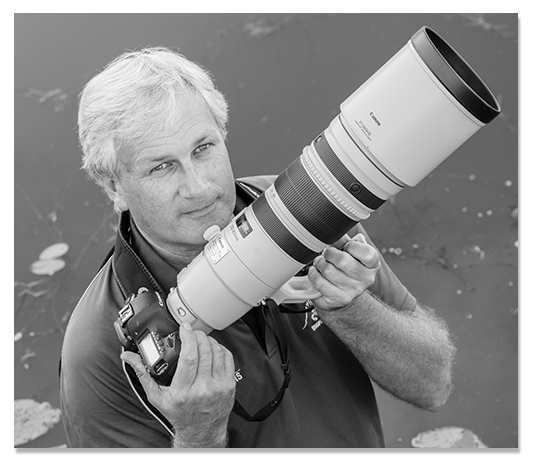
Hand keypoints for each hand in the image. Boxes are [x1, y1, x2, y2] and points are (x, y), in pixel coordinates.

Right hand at [121, 323, 235, 446]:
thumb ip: (143, 374)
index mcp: (183, 391)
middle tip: (191, 332)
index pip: (189, 357)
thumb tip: (128, 357)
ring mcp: (218, 387)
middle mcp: (203, 389)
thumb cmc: (179, 413)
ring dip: (208, 340)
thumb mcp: (156, 397)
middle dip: (198, 335)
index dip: (188, 337)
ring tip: (200, 340)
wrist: (201, 431)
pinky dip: (220, 348)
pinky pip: (228, 358)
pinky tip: (212, 348)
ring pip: (217, 352)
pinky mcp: (229, 385)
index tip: (184, 328)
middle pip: (204, 350)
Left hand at [307, 233, 380, 310]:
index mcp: (373, 264)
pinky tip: (315, 272)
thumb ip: (345, 240)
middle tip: (326, 253)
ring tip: (320, 263)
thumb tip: (334, 228)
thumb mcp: (350, 253)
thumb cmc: (345, 269)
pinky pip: (319, 282)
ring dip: (319, 263)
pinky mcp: (339, 299)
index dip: (351, 246)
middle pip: (343, 261)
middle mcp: (366, 278)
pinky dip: (313, 274)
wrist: (341, 294)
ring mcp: (353, 290)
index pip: (366, 252)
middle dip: (329, 253)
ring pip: (328, 270)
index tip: (345, 247)